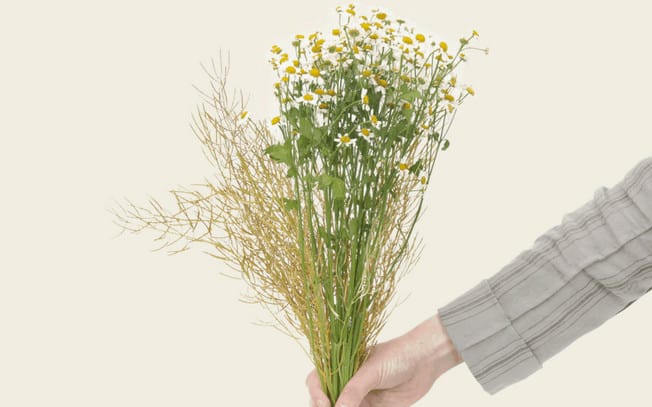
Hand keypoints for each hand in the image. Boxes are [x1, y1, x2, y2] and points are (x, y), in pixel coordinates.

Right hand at [306, 313, 462, 406]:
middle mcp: (346, 382)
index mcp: (340, 364)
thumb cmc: (396, 355)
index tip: (325, 404)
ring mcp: (359, 397)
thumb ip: (354, 390)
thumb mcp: (372, 370)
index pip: (317, 380)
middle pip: (325, 400)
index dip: (316, 393)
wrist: (425, 362)